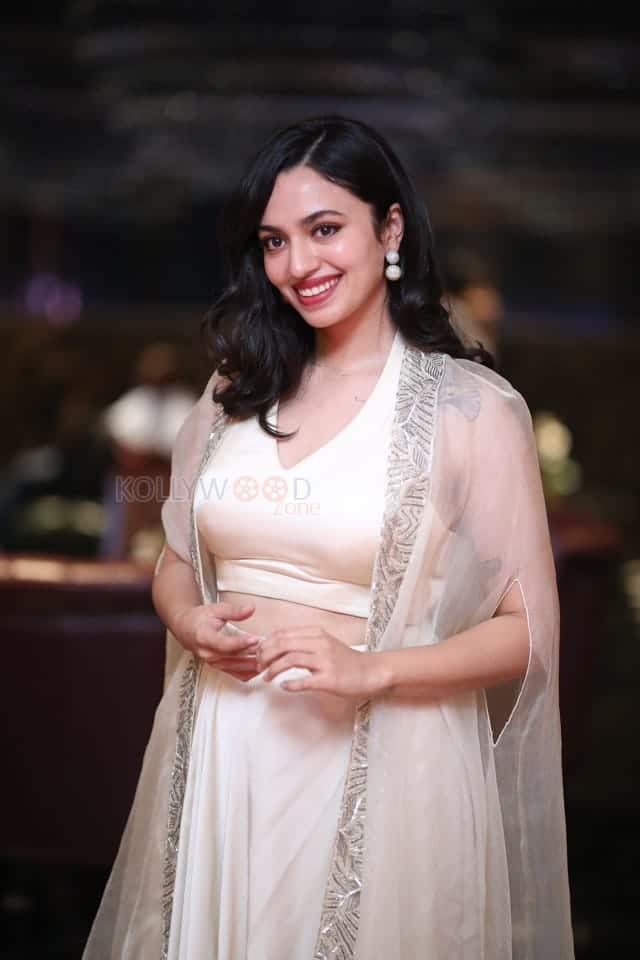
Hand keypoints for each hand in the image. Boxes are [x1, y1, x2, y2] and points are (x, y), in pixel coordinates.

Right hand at [172, 600, 261, 681]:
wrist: (185, 629)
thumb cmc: (199, 618)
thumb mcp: (215, 609)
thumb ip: (234, 610)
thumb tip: (250, 608)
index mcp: (204, 638)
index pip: (224, 644)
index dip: (241, 643)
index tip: (256, 639)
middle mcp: (208, 653)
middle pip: (233, 656)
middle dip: (252, 652)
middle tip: (268, 646)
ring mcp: (213, 663)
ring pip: (236, 667)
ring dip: (253, 664)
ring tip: (268, 656)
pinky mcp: (218, 668)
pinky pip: (236, 675)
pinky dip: (249, 672)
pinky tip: (261, 668)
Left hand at [257, 627, 379, 701]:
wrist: (370, 671)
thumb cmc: (345, 660)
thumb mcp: (324, 643)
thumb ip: (303, 642)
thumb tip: (275, 646)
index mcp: (316, 633)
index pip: (282, 633)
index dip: (266, 644)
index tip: (259, 654)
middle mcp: (320, 643)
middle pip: (282, 644)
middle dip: (265, 655)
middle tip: (259, 666)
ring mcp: (325, 661)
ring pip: (290, 660)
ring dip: (273, 669)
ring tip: (266, 677)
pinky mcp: (330, 679)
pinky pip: (304, 681)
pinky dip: (290, 684)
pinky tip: (283, 686)